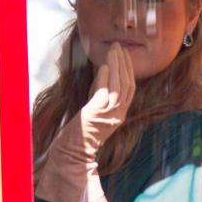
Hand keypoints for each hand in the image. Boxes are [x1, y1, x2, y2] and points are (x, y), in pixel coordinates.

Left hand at [35, 43, 134, 201]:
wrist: (71, 155)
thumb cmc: (80, 133)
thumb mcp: (94, 107)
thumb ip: (100, 91)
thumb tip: (103, 70)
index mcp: (119, 114)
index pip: (130, 88)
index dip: (129, 70)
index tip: (125, 54)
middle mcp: (118, 115)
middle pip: (128, 85)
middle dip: (125, 63)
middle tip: (121, 46)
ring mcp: (108, 116)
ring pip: (120, 87)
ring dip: (118, 66)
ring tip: (114, 50)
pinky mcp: (96, 115)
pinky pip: (105, 94)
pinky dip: (106, 78)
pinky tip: (104, 66)